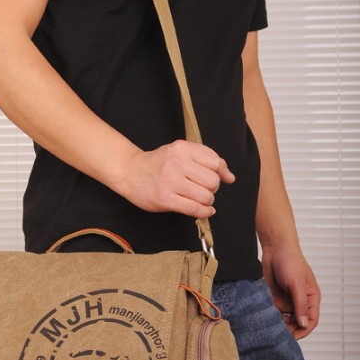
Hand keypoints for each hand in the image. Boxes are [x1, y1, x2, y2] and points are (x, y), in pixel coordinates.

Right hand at [115, 140, 234, 217]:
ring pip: (206, 196)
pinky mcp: (165, 199)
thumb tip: (230, 177)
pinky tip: (203, 209)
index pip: (215, 162)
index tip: (212, 176)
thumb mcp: (181, 152)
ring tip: (198, 198)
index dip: (218, 172)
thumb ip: (207, 160)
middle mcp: (176, 163)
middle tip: (201, 188)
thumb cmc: (159, 163)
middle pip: (213, 181)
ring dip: (207, 201)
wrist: (130, 172)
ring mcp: (170, 181)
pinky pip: (194, 209)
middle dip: (212, 188)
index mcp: (182, 148)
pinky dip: (204, 212)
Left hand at [261, 245, 320, 339]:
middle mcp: (299, 301)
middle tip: (280, 335)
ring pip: (285, 319)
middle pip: (297, 322)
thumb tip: (304, 324)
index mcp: (311, 298)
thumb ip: (300, 304)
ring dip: (280, 324)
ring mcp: (287, 299)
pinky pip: (274, 311)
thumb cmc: (290, 262)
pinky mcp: (274, 297)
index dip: (304, 330)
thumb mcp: (296, 284)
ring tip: (271, 327)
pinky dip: (270, 316)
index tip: (294, 337)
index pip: (311, 320)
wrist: (274, 249)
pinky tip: (265, 318)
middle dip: (291, 330)